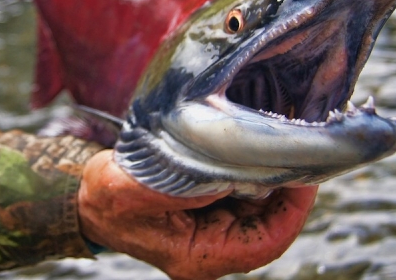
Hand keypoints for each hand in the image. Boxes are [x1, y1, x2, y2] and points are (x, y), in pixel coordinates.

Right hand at [78, 151, 317, 279]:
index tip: (305, 171)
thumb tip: (235, 170)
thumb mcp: (134, 189)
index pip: (267, 241)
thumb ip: (183, 184)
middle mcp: (213, 250)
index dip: (294, 207)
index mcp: (199, 256)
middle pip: (272, 224)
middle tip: (297, 145)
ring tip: (278, 139)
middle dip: (288, 186)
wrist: (90, 200)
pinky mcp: (214, 215)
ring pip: (264, 208)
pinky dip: (256, 173)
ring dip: (273, 176)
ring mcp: (216, 234)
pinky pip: (248, 197)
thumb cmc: (108, 198)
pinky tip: (255, 148)